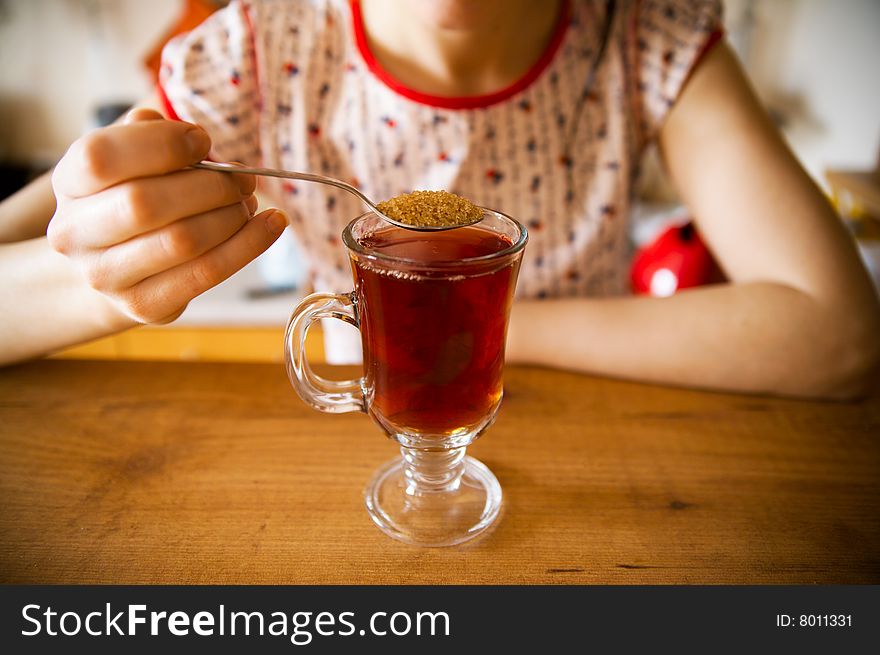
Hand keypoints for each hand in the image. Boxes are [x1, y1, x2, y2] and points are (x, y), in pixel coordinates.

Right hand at [47, 108, 286, 324]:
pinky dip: (249, 245)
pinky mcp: (145, 305)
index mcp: (69, 184)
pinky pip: (207, 273)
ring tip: (250, 202)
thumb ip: (152, 137)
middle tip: (242, 179)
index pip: (101, 156)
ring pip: (182, 240)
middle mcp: (75, 234)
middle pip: (145, 203)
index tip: (203, 141)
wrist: (117, 269)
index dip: (160, 143)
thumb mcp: (131, 161)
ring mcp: (106, 276)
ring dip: (231, 216)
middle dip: (209, 185)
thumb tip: (196, 142)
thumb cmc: (133, 201)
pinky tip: (271, 225)